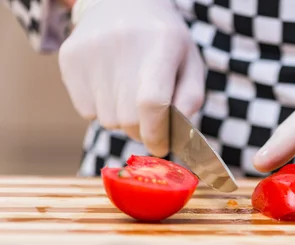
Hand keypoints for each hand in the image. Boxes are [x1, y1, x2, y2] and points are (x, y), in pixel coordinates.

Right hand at [58, 0, 204, 156]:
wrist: (123, 3)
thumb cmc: (164, 43)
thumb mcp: (190, 64)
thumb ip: (190, 100)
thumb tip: (177, 135)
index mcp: (163, 43)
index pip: (152, 103)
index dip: (156, 133)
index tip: (160, 146)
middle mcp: (123, 43)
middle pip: (127, 118)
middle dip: (141, 130)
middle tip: (149, 122)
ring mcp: (92, 49)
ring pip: (106, 119)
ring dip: (122, 119)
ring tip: (129, 94)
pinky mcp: (69, 57)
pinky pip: (86, 111)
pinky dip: (101, 109)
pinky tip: (111, 86)